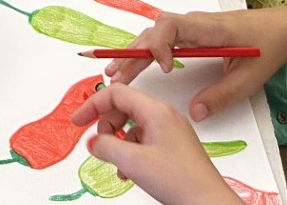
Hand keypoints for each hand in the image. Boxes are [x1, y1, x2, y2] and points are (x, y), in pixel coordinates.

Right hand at [69, 85, 237, 204]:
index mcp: (156, 111)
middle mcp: (164, 116)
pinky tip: (129, 171)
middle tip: (99, 145)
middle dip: (106, 125)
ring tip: (118, 163)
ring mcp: (170, 131)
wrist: (208, 202)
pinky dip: (131, 151)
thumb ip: (105, 146)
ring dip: (118, 142)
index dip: (92, 105)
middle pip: (124, 107)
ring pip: (132, 126)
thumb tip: (93, 141)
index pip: (116, 92)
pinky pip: (144, 140)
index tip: (78, 121)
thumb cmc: (180, 180)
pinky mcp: (173, 146)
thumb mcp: (132, 161)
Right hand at [107, 7, 286, 118]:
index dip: (160, 44)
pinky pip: (162, 39)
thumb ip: (222, 95)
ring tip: (114, 72)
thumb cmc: (268, 47)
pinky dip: (146, 52)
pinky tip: (132, 65)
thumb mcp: (250, 77)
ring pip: (155, 34)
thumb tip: (195, 113)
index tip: (163, 68)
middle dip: (133, 53)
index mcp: (209, 29)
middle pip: (155, 31)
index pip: (171, 25)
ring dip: (134, 52)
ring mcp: (191, 28)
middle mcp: (195, 24)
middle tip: (115, 76)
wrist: (281, 28)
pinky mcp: (192, 35)